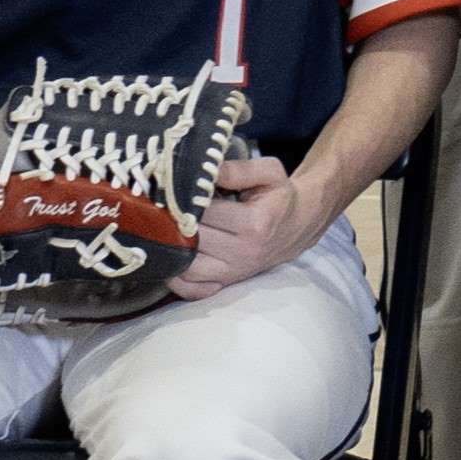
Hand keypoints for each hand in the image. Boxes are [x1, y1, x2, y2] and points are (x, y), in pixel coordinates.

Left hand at [171, 144, 320, 301]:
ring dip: (170, 250)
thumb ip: (236, 169)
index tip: (173, 188)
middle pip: (192, 240)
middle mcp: (243, 252)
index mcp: (254, 223)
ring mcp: (234, 271)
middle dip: (172, 223)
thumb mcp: (269, 173)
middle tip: (162, 207)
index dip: (184, 199)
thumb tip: (203, 171)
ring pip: (186, 268)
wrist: (298, 225)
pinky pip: (192, 290)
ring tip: (164, 230)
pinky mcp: (227, 282)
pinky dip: (176, 279)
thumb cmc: (280, 197)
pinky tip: (172, 258)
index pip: (205, 213)